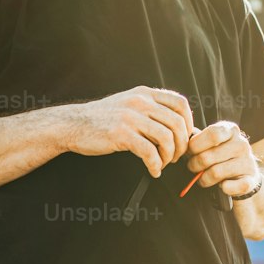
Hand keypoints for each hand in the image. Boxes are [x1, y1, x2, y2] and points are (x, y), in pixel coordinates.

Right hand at [64, 86, 193, 176]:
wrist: (73, 124)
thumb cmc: (104, 119)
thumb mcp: (130, 105)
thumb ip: (153, 111)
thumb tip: (183, 126)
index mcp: (144, 93)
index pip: (180, 103)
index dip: (189, 122)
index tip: (185, 138)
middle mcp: (140, 102)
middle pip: (177, 123)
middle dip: (182, 145)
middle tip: (175, 157)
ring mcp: (130, 117)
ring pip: (166, 138)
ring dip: (169, 157)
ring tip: (163, 164)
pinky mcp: (121, 134)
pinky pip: (149, 152)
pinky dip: (155, 165)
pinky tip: (153, 170)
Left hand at [182, 121, 260, 197]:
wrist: (246, 175)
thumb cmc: (223, 157)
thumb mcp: (213, 143)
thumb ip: (199, 140)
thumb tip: (182, 140)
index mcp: (231, 130)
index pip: (212, 134)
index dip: (195, 145)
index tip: (189, 152)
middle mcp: (241, 144)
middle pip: (207, 156)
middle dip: (194, 165)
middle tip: (192, 168)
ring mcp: (248, 162)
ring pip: (215, 173)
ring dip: (203, 180)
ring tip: (203, 179)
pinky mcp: (250, 180)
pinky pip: (230, 187)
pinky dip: (223, 188)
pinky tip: (222, 186)